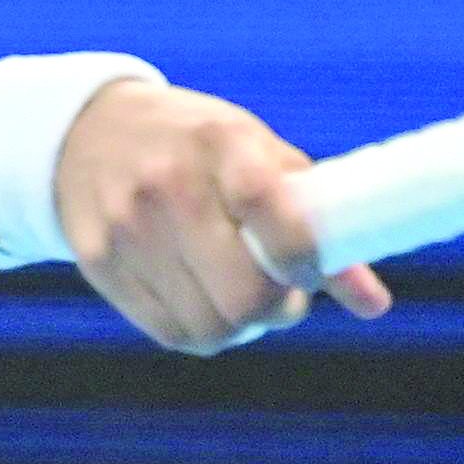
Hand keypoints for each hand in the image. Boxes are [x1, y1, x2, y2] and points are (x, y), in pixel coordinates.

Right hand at [53, 79, 396, 353]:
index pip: (270, 214)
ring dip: (241, 327)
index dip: (303, 262)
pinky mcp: (99, 263)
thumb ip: (317, 221)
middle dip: (276, 310)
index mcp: (221, 143)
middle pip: (242, 295)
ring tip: (243, 298)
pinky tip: (205, 302)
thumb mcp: (259, 155)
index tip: (310, 271)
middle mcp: (168, 185)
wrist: (88, 130)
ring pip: (208, 327)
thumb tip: (374, 304)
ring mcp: (127, 228)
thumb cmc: (199, 145)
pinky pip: (170, 333)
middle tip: (283, 296)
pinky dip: (202, 331)